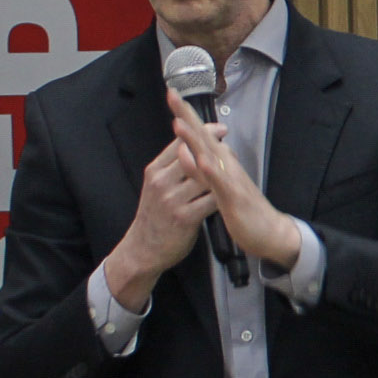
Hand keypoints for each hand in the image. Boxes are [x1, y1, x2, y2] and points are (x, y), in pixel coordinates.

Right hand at [106, 126, 218, 308]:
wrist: (144, 249)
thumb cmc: (155, 216)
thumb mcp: (156, 186)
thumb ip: (171, 167)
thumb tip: (191, 146)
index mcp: (155, 171)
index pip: (179, 143)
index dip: (201, 132)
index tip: (218, 128)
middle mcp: (162, 182)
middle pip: (193, 156)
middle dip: (215, 148)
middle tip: (231, 146)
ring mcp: (173, 200)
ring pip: (205, 177)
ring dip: (222, 172)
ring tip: (234, 169)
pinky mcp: (185, 217)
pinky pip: (211, 200)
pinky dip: (222, 195)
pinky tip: (229, 193)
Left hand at [168, 94, 303, 271]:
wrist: (271, 232)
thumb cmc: (244, 209)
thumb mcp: (218, 186)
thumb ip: (204, 170)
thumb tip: (192, 152)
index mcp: (220, 163)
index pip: (200, 135)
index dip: (186, 116)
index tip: (172, 96)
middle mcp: (226, 165)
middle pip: (203, 136)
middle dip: (187, 116)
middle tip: (172, 94)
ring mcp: (231, 179)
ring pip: (209, 155)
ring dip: (195, 138)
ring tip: (179, 122)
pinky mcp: (235, 196)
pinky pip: (221, 182)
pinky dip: (211, 171)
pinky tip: (201, 160)